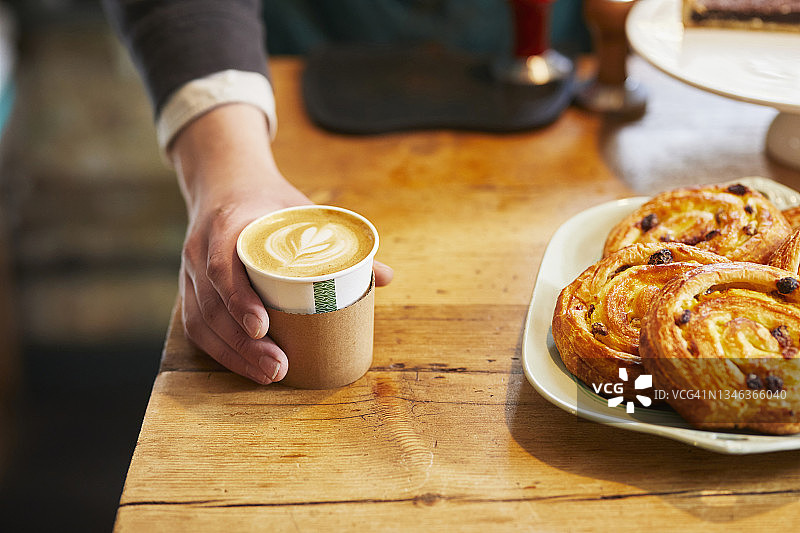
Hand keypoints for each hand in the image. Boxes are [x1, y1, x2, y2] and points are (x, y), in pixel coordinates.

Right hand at [170, 104, 391, 384]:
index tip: (263, 327)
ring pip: (201, 322)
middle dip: (243, 343)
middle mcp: (199, 250)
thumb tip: (386, 276)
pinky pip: (197, 326)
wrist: (225, 183)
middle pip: (212, 305)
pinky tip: (246, 368)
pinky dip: (220, 351)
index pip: (222, 267)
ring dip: (233, 355)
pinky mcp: (190, 289)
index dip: (238, 299)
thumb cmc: (269, 202)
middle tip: (278, 367)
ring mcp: (190, 272)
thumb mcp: (301, 210)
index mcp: (226, 226)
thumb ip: (339, 242)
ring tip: (269, 375)